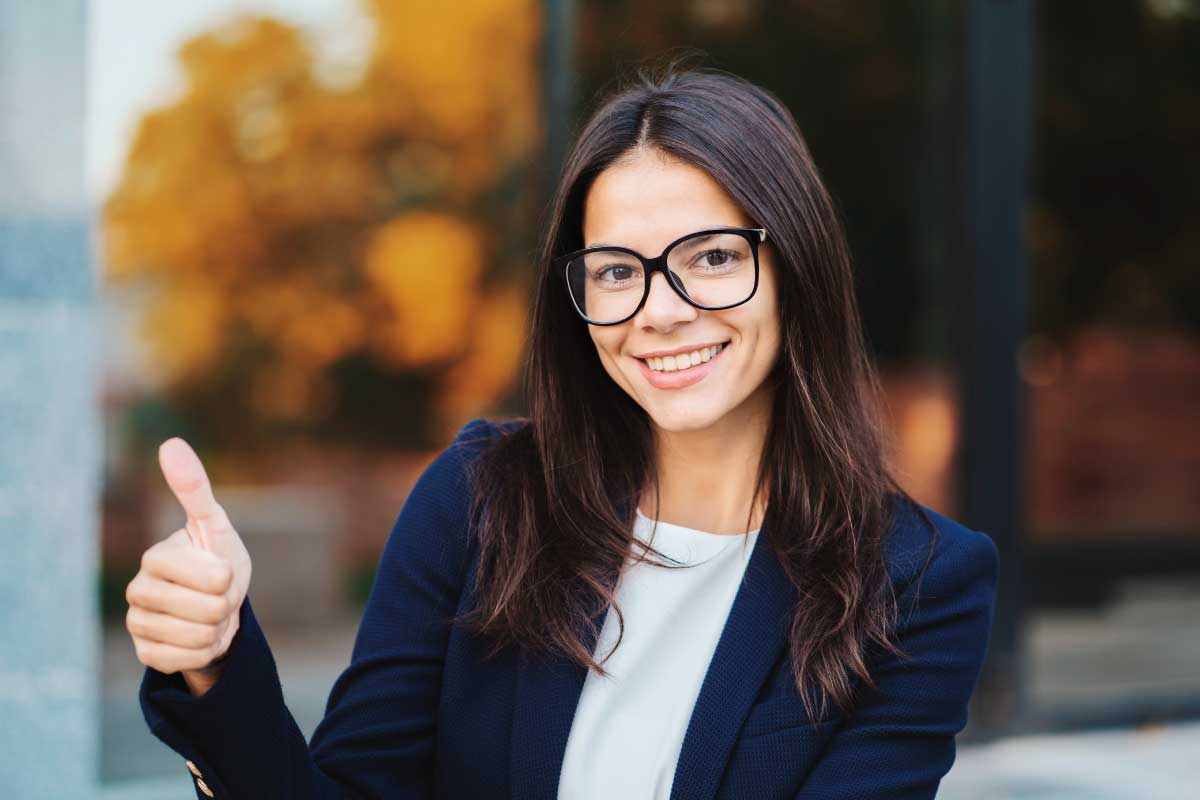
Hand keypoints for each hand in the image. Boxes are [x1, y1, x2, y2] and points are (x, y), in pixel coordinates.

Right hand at [125, 437, 252, 695]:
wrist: (214, 607)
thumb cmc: (215, 560)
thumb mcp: (214, 525)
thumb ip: (194, 487)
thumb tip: (170, 442)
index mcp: (155, 557)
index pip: (214, 578)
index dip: (228, 579)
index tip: (221, 570)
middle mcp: (138, 591)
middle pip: (207, 610)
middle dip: (224, 605)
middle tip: (216, 596)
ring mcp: (138, 624)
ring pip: (198, 636)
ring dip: (215, 628)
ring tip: (207, 615)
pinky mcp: (145, 654)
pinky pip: (189, 660)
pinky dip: (204, 651)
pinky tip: (196, 637)